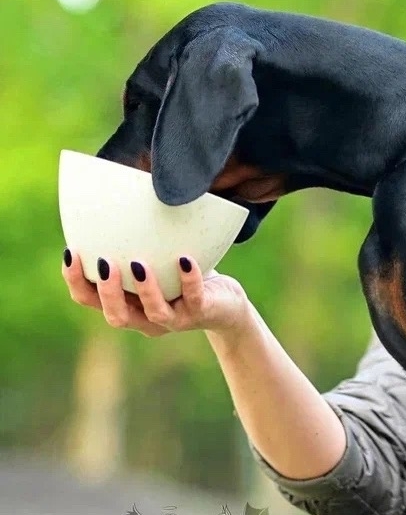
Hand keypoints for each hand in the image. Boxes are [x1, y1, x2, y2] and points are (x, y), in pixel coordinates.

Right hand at [63, 250, 251, 337]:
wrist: (224, 303)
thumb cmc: (180, 276)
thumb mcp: (153, 259)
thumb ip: (132, 245)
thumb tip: (113, 194)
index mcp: (126, 305)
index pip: (90, 299)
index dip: (76, 281)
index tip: (72, 253)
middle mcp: (146, 318)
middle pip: (116, 316)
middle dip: (106, 292)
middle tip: (103, 262)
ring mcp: (174, 319)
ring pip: (154, 313)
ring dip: (144, 289)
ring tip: (138, 263)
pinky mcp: (201, 313)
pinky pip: (194, 299)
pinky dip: (188, 279)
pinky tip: (184, 259)